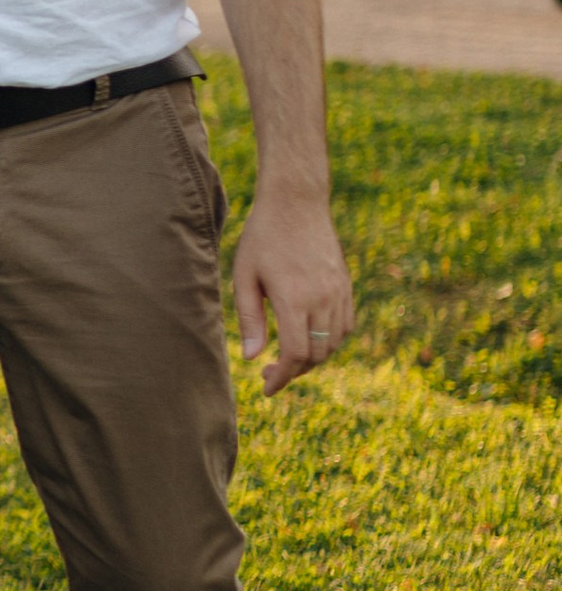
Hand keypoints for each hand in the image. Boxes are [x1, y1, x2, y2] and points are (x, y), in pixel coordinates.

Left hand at [233, 188, 353, 395]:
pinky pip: (346, 326)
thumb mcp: (244, 277)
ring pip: (334, 344)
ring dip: (313, 359)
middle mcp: (323, 299)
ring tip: (288, 357)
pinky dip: (330, 342)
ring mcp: (339, 292)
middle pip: (317, 355)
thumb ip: (250, 320)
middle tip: (270, 372)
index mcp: (295, 299)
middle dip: (294, 372)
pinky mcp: (345, 285)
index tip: (267, 388)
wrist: (297, 202)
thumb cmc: (262, 237)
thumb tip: (251, 358)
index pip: (295, 355)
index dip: (282, 378)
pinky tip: (309, 338)